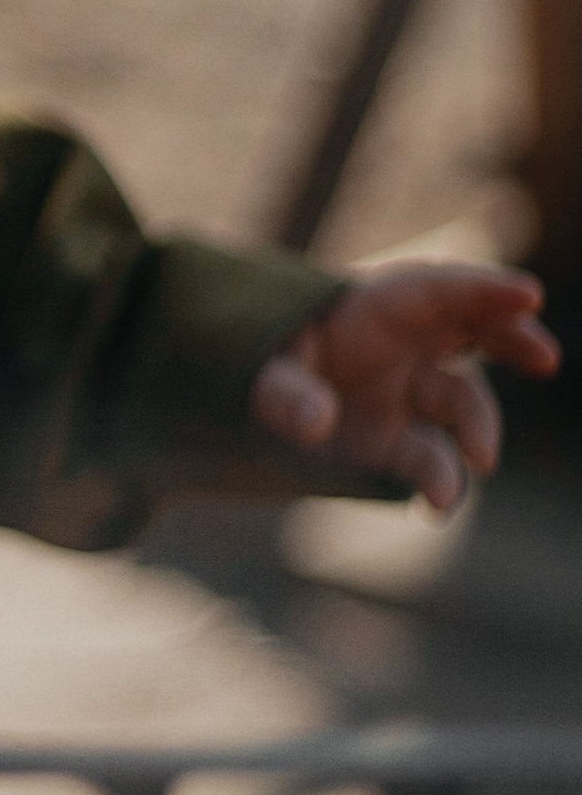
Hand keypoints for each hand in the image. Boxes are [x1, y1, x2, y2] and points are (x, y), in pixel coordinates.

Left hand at [249, 263, 559, 513]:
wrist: (250, 409)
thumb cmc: (256, 367)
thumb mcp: (258, 373)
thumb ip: (284, 394)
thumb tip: (318, 422)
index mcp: (372, 309)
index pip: (435, 289)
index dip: (484, 289)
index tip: (529, 294)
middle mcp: (402, 348)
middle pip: (473, 331)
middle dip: (512, 338)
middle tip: (544, 357)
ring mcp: (407, 396)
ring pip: (461, 405)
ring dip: (476, 431)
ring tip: (478, 461)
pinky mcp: (399, 444)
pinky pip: (434, 460)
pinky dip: (441, 482)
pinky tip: (437, 505)